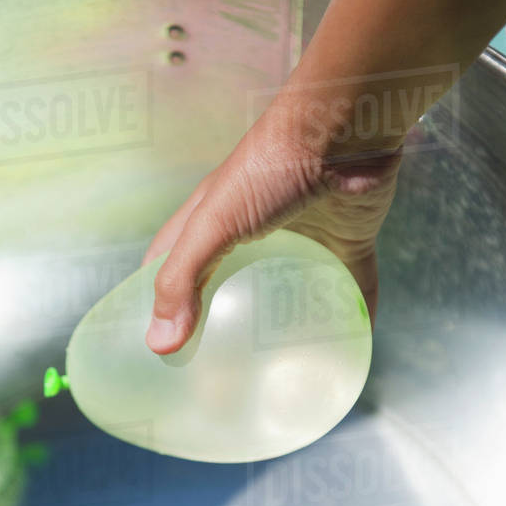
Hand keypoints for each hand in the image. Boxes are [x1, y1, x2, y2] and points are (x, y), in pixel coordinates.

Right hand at [143, 109, 402, 353]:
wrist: (346, 130)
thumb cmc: (270, 166)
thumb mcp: (214, 222)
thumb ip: (184, 278)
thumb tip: (160, 344)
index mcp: (213, 221)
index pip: (171, 265)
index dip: (157, 300)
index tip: (154, 343)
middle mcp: (255, 232)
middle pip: (232, 287)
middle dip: (224, 325)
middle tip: (216, 373)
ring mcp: (303, 239)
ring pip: (292, 293)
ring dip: (288, 329)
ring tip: (281, 375)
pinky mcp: (347, 243)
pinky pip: (351, 290)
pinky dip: (350, 319)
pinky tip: (346, 353)